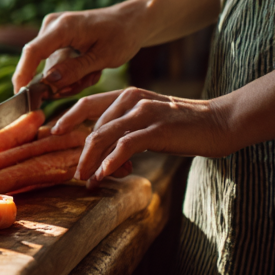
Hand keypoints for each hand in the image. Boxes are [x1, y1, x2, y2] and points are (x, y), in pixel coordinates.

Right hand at [13, 3, 148, 93]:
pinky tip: (89, 68)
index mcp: (64, 27)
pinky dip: (71, 73)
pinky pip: (56, 65)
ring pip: (51, 70)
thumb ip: (75, 70)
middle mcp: (52, 26)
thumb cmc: (122, 35)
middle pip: (43, 66)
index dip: (23, 74)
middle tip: (89, 81)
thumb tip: (48, 82)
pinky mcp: (55, 39)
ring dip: (71, 79)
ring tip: (93, 73)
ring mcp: (52, 32)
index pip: (33, 52)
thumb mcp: (104, 57)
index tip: (19, 96)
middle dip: (63, 82)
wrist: (131, 21)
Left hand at [52, 87, 237, 184]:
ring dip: (91, 161)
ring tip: (87, 179)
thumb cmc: (185, 125)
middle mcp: (132, 100)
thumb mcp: (150, 121)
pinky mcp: (155, 129)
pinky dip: (110, 163)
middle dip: (82, 153)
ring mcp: (143, 113)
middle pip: (93, 127)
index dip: (67, 118)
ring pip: (103, 136)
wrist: (221, 123)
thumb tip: (105, 156)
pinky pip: (123, 146)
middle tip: (77, 174)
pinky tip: (104, 175)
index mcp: (127, 95)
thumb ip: (127, 131)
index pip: (87, 104)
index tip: (53, 134)